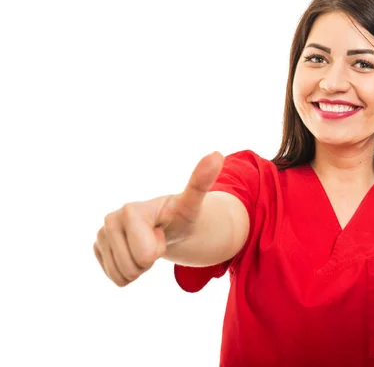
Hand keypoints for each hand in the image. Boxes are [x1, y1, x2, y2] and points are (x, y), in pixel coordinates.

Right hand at [93, 151, 223, 286]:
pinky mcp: (98, 248)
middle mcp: (109, 220)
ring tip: (147, 245)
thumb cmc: (180, 214)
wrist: (168, 224)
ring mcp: (101, 235)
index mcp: (130, 211)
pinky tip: (137, 252)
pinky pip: (115, 278)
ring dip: (139, 268)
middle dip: (148, 261)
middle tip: (156, 239)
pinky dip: (129, 272)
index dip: (158, 249)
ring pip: (123, 275)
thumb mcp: (192, 203)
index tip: (161, 232)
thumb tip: (217, 154)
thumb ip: (201, 181)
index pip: (145, 256)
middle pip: (132, 267)